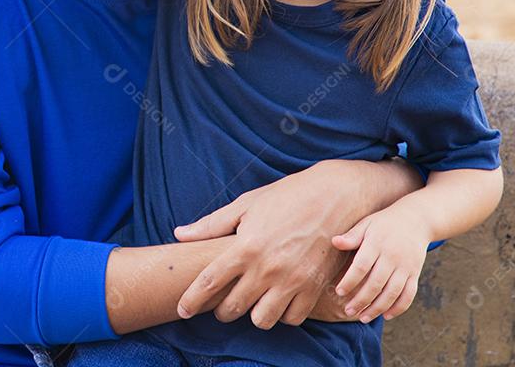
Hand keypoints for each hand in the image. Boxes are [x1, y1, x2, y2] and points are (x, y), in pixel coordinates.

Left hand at [173, 163, 364, 329]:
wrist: (335, 196)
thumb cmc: (286, 196)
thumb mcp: (246, 204)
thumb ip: (212, 224)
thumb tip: (180, 234)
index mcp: (245, 246)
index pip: (209, 282)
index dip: (191, 300)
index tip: (183, 310)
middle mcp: (267, 268)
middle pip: (232, 307)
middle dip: (221, 309)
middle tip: (222, 302)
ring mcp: (292, 281)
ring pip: (261, 319)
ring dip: (252, 314)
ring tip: (252, 301)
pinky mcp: (314, 287)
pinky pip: (292, 318)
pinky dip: (282, 314)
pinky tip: (278, 300)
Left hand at [331, 203, 429, 321]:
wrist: (416, 220)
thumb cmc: (384, 223)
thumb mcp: (367, 224)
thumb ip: (352, 236)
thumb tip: (334, 242)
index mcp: (377, 243)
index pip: (361, 266)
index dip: (350, 281)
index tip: (339, 292)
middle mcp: (393, 257)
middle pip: (376, 283)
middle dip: (361, 300)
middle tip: (347, 310)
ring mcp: (406, 267)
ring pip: (392, 293)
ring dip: (377, 308)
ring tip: (363, 317)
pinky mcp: (415, 274)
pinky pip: (409, 294)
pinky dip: (399, 308)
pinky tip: (385, 315)